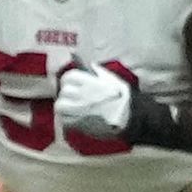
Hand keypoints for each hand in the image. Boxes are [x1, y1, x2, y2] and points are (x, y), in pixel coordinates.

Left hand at [53, 60, 181, 155]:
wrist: (131, 118)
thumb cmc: (123, 98)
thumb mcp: (112, 79)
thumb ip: (97, 73)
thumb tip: (86, 66)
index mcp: (90, 82)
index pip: (68, 77)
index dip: (69, 80)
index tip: (72, 84)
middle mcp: (83, 95)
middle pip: (64, 91)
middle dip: (67, 94)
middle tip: (73, 98)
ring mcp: (80, 110)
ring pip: (60, 106)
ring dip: (65, 106)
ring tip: (72, 108)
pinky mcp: (80, 125)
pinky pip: (65, 121)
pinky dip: (68, 119)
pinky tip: (75, 118)